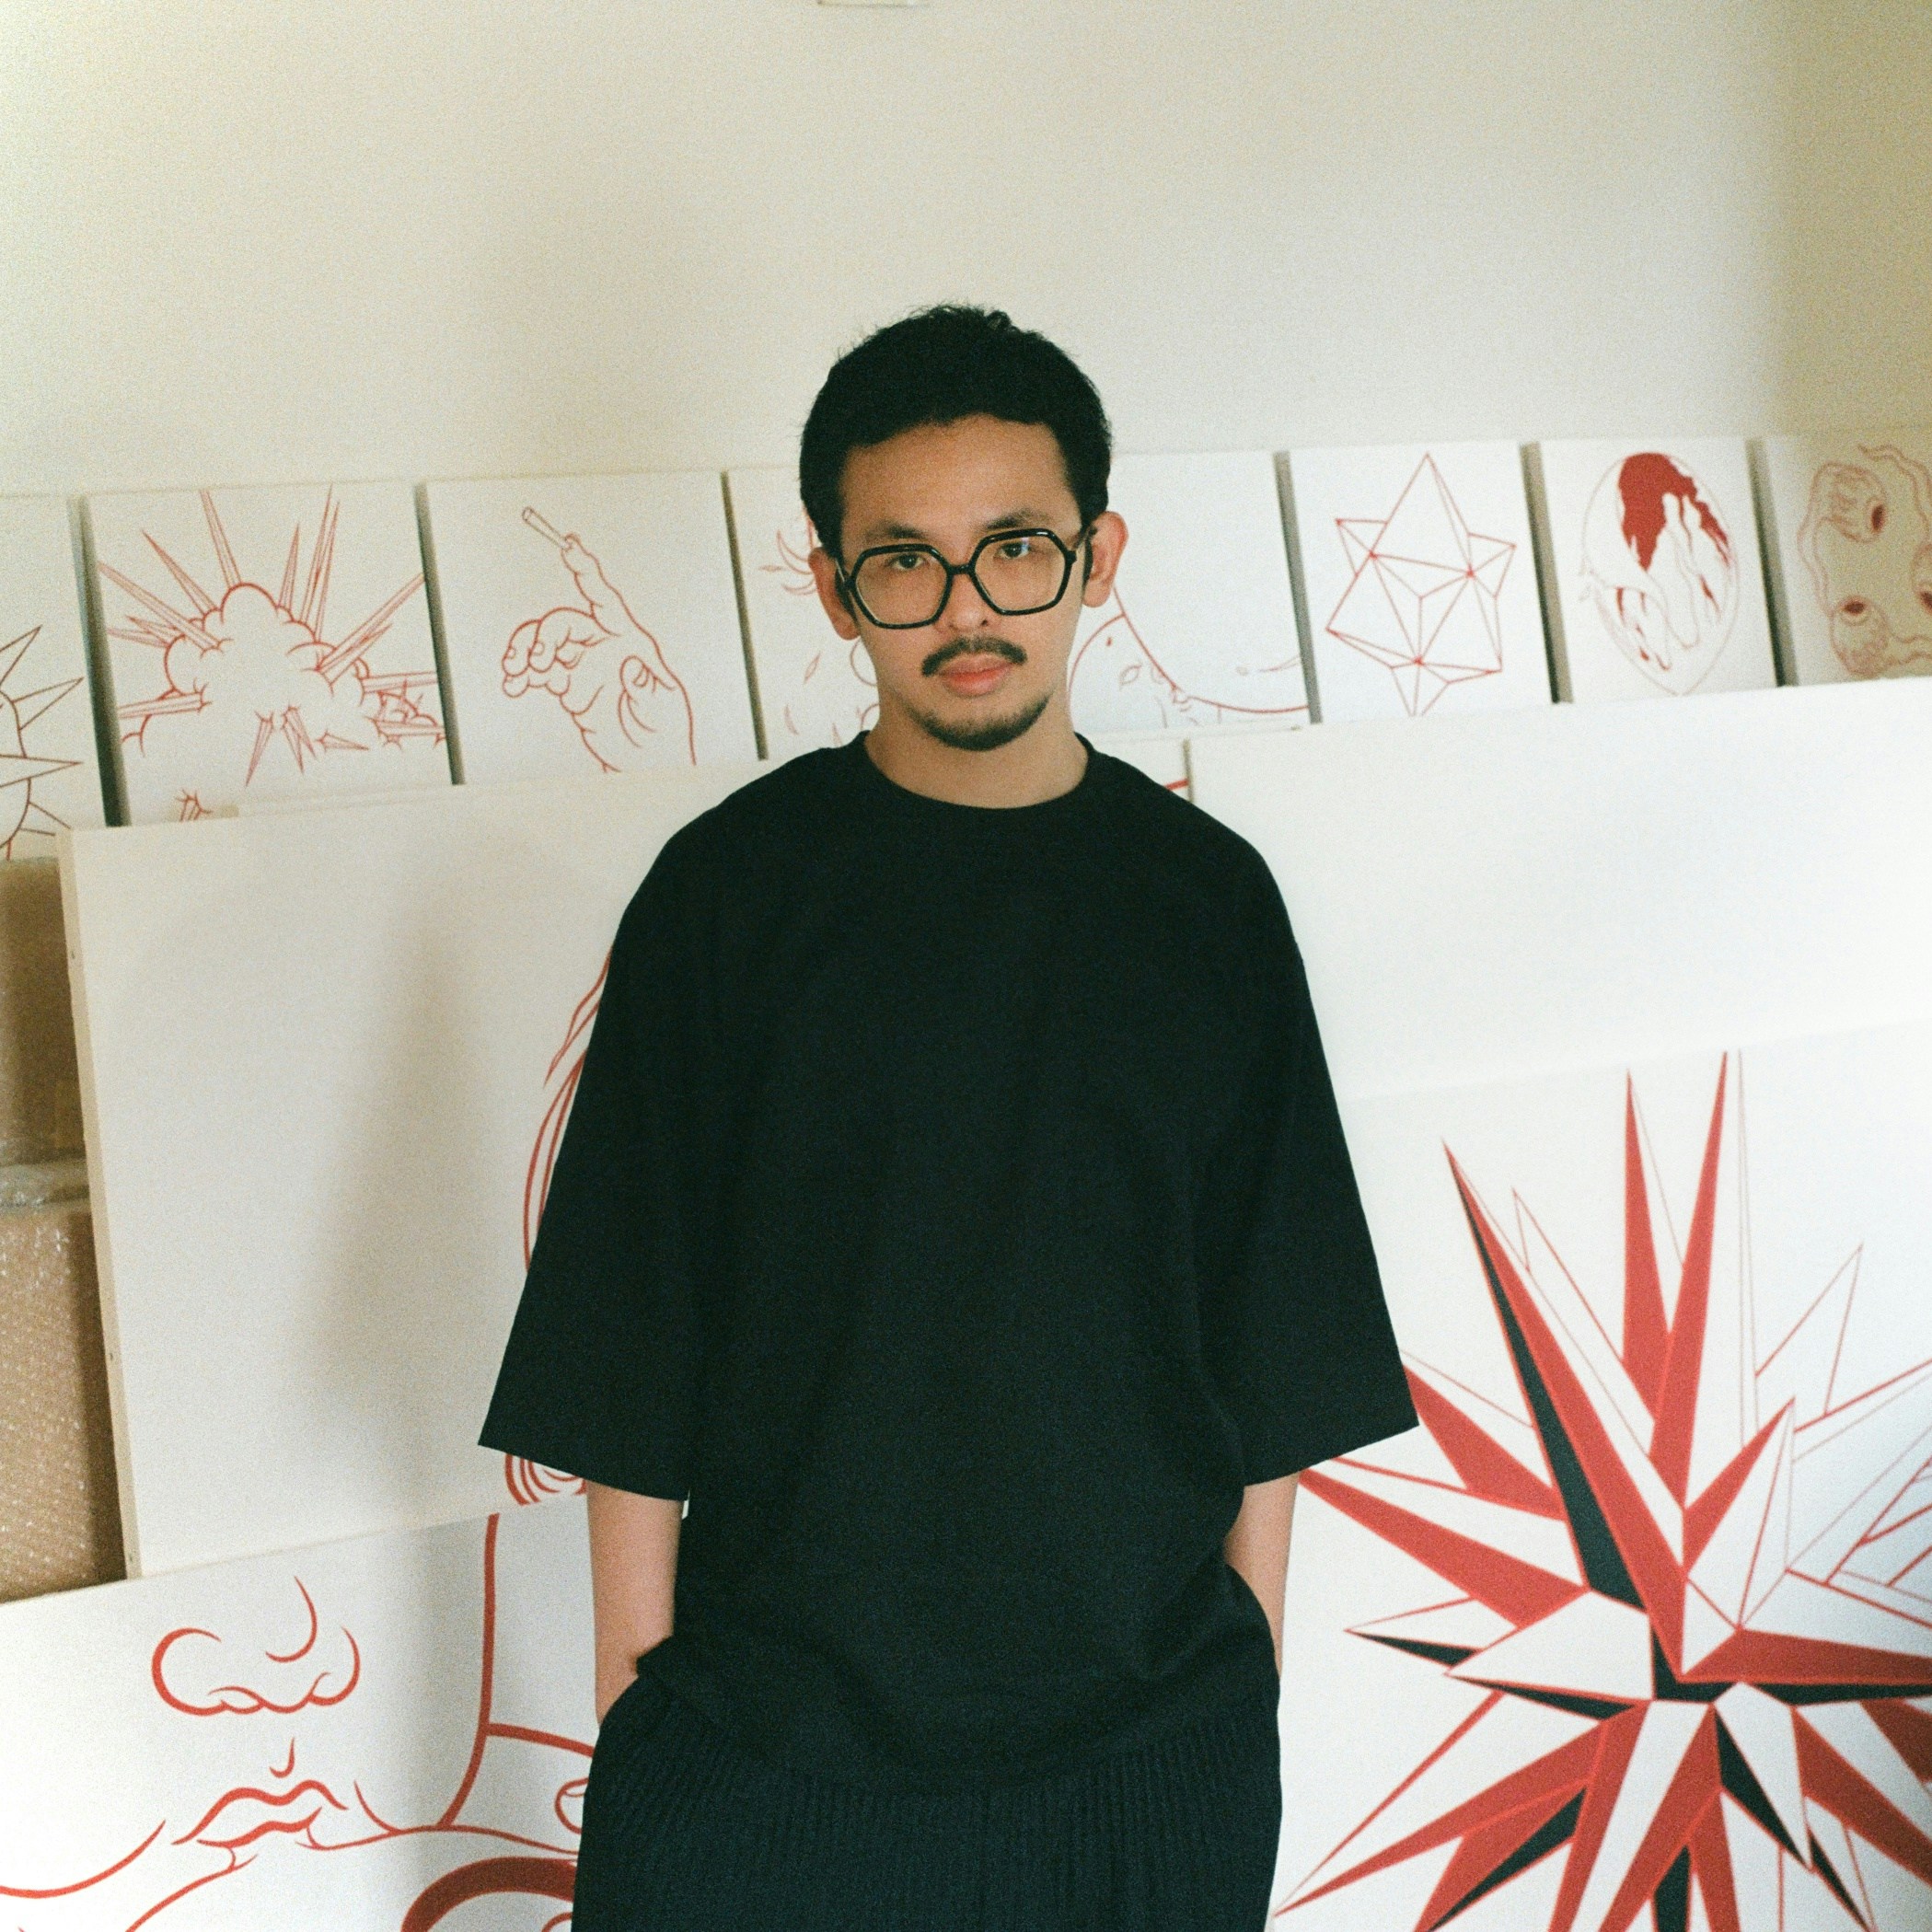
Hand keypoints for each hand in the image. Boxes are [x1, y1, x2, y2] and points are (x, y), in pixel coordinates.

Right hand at [503, 516, 695, 768]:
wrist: (648, 760)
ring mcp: (582, 664)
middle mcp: (603, 646)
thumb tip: (631, 666)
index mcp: (630, 642)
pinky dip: (522, 674)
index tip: (570, 548)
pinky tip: (514, 685)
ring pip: (544, 644)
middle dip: (544, 638)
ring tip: (515, 673)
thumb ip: (647, 687)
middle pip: (563, 625)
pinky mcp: (567, 685)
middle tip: (538, 664)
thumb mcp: (663, 709)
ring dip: (525, 652)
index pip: (606, 601)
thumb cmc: (664, 731)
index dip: (588, 573)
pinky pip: (537, 670)